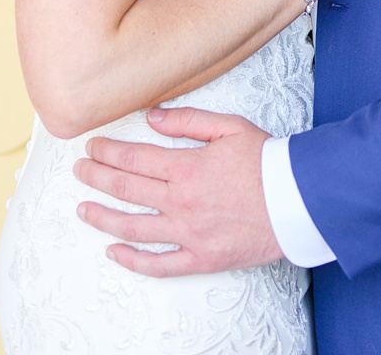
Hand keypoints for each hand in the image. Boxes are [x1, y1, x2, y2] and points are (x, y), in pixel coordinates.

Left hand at [74, 108, 281, 275]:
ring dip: (102, 217)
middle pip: (125, 188)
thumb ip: (186, 120)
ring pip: (133, 226)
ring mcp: (190, 233)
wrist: (301, 203)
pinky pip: (161, 264)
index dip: (105, 152)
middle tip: (79, 170)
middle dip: (96, 177)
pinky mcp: (202, 258)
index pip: (131, 158)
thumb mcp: (228, 127)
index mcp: (186, 168)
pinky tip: (114, 252)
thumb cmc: (269, 163)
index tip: (90, 147)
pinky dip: (133, 260)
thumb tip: (150, 117)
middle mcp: (181, 201)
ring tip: (83, 209)